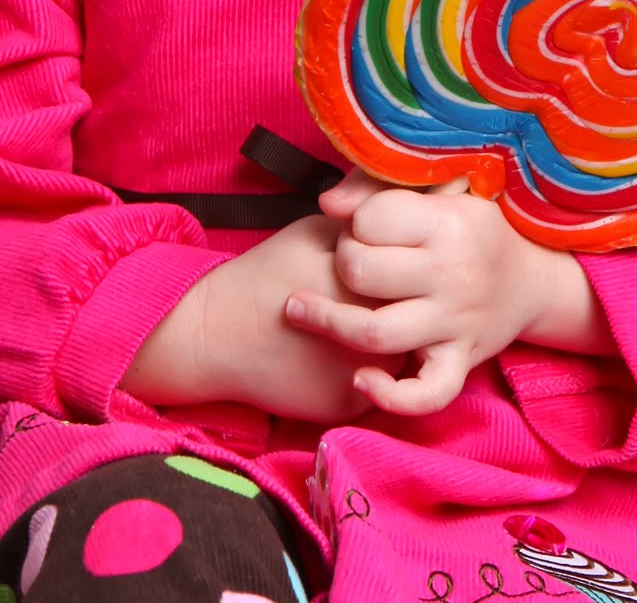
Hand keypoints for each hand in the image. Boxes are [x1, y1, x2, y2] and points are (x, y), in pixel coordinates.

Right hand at [122, 212, 401, 423]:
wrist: (217, 336)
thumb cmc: (267, 274)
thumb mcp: (317, 233)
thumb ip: (369, 232)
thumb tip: (409, 228)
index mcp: (372, 287)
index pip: (416, 272)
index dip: (402, 264)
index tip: (384, 260)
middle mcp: (378, 336)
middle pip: (418, 316)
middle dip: (405, 303)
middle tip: (369, 294)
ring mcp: (367, 377)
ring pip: (406, 353)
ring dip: (394, 336)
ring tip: (357, 320)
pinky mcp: (352, 408)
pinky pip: (380, 385)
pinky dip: (367, 369)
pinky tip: (334, 353)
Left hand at [283, 171, 612, 416]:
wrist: (531, 279)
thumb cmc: (469, 225)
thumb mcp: (437, 187)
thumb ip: (376, 183)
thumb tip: (327, 203)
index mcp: (448, 222)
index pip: (369, 220)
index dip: (353, 220)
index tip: (360, 225)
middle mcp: (452, 274)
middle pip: (362, 273)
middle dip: (340, 262)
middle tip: (344, 260)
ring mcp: (455, 323)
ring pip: (376, 333)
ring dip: (328, 323)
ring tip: (300, 309)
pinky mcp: (459, 362)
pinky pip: (425, 394)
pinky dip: (389, 395)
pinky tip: (360, 377)